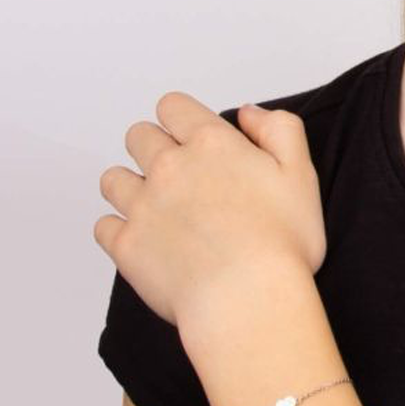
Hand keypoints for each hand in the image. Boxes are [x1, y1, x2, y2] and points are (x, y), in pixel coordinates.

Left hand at [93, 94, 326, 330]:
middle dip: (154, 146)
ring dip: (130, 185)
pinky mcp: (126, 246)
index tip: (193, 137)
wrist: (249, 299)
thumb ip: (279, 128)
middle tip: (179, 173)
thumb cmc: (282, 242)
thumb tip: (248, 113)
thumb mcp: (301, 172)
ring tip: (156, 205)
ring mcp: (142, 206)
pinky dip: (118, 229)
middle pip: (138, 135)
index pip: (172, 106)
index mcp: (211, 143)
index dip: (182, 117)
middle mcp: (169, 167)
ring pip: (113, 178)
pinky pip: (103, 226)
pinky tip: (144, 238)